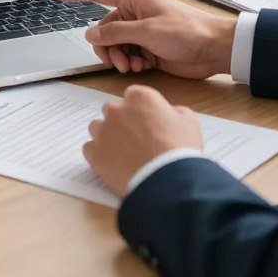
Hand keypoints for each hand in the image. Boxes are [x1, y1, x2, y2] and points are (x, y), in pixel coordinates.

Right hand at [53, 0, 235, 77]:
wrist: (213, 49)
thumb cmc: (186, 31)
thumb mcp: (148, 31)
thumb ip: (117, 34)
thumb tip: (91, 35)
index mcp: (133, 0)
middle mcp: (135, 14)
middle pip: (104, 29)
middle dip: (106, 47)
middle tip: (115, 60)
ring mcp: (142, 32)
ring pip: (115, 45)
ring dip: (118, 57)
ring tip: (131, 66)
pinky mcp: (149, 48)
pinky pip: (128, 55)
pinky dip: (130, 63)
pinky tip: (141, 67)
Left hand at [85, 84, 202, 197]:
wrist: (167, 180)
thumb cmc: (180, 149)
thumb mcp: (188, 121)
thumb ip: (173, 110)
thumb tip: (167, 113)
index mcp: (139, 97)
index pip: (132, 96)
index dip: (139, 110)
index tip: (145, 122)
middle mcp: (117, 109)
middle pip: (113, 110)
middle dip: (121, 121)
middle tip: (135, 139)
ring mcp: (103, 131)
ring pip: (97, 127)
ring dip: (107, 136)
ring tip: (122, 153)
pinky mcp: (94, 153)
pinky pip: (90, 148)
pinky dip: (98, 154)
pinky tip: (112, 163)